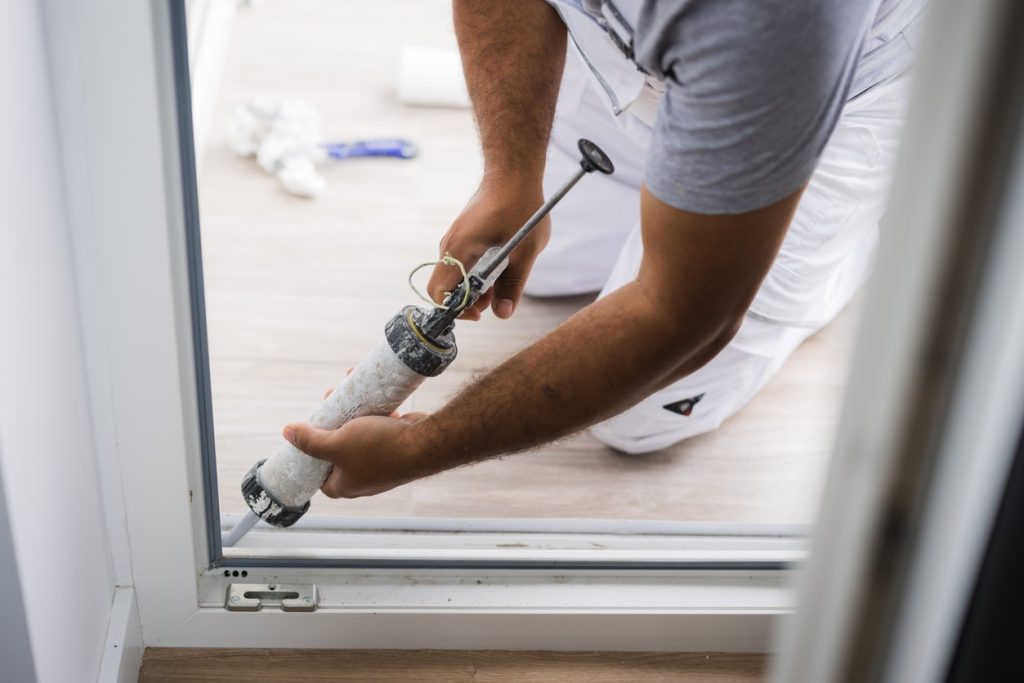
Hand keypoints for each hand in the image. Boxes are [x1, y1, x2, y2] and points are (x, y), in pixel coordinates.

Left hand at [283, 412, 429, 498]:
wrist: (425, 443)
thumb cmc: (380, 448)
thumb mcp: (337, 443)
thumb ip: (310, 440)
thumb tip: (287, 433)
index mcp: (346, 485)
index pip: (320, 477)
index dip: (311, 458)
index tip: (309, 436)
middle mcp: (364, 478)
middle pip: (338, 451)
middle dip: (332, 426)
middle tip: (329, 407)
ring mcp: (381, 463)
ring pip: (358, 437)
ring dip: (352, 416)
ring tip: (348, 395)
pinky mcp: (396, 448)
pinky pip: (378, 430)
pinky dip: (373, 415)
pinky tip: (372, 400)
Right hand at [427, 182, 549, 320]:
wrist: (513, 172)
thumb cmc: (520, 206)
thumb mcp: (524, 252)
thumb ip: (512, 285)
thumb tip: (503, 314)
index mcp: (459, 249)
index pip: (439, 293)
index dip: (455, 310)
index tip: (479, 314)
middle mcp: (450, 246)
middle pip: (446, 287)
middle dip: (468, 301)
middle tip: (496, 301)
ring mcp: (454, 239)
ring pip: (455, 275)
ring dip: (475, 287)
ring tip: (501, 285)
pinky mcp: (463, 236)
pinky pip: (462, 263)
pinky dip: (476, 273)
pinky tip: (499, 270)